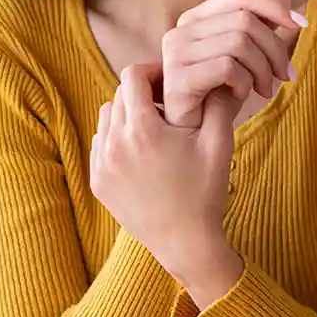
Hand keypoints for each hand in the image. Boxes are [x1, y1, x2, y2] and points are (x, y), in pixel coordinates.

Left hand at [90, 63, 244, 307]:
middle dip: (141, 94)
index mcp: (142, 129)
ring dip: (126, 115)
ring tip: (153, 129)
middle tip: (165, 105)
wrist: (186, 244)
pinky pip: (100, 144)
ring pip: (106, 118)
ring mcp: (102, 164)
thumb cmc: (206, 192)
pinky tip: (142, 153)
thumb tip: (216, 74)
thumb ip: (217, 103)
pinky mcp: (97, 182)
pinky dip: (116, 140)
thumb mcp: (219, 144)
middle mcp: (114, 143)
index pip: (132, 76)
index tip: (169, 83)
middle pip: (118, 95)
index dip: (152, 72)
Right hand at [161, 0, 306, 128]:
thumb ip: (260, 22)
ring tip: (265, 89)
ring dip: (263, 70)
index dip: (273, 6)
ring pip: (239, 43)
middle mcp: (181, 29)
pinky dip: (244, 83)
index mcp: (196, 18)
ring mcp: (176, 53)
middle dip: (275, 49)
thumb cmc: (217, 93)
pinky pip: (228, 67)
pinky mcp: (178, 78)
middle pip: (245, 20)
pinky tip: (241, 95)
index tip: (301, 25)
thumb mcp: (245, 55)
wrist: (193, 132)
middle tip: (285, 75)